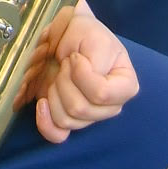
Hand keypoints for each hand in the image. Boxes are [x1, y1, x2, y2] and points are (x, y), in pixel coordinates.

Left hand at [14, 0, 139, 143]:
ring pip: (66, 120)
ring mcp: (90, 116)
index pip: (101, 94)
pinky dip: (46, 123)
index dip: (81, 75)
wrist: (66, 34)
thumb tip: (82, 77)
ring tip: (58, 74)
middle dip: (64, 81)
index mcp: (125, 86)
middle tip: (65, 63)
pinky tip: (42, 104)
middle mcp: (111, 106)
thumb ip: (97, 61)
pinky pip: (58, 135)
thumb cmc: (85, 33)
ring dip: (54, 93)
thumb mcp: (96, 38)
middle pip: (80, 109)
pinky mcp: (69, 120)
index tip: (76, 57)